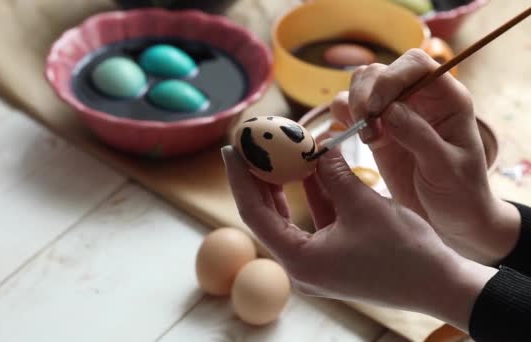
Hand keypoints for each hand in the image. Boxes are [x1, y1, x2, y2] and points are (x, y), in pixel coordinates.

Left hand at [222, 145, 495, 331]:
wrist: (440, 284)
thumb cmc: (404, 252)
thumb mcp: (363, 205)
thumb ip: (333, 173)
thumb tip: (316, 147)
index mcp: (299, 260)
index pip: (254, 213)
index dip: (240, 178)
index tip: (231, 148)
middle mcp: (301, 266)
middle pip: (267, 215)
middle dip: (258, 179)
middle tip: (249, 146)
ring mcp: (316, 263)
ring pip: (290, 217)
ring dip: (285, 185)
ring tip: (275, 152)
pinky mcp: (333, 257)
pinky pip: (313, 221)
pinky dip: (311, 195)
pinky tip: (310, 168)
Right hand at [331, 49, 519, 264]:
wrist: (451, 220)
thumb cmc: (460, 193)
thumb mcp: (446, 167)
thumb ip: (419, 136)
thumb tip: (390, 109)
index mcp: (446, 98)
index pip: (415, 64)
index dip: (392, 77)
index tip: (378, 107)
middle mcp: (419, 99)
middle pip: (380, 72)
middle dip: (366, 95)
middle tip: (369, 130)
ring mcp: (395, 114)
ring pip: (361, 87)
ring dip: (353, 107)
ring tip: (368, 139)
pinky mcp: (377, 132)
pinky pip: (349, 112)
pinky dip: (342, 119)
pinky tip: (354, 139)